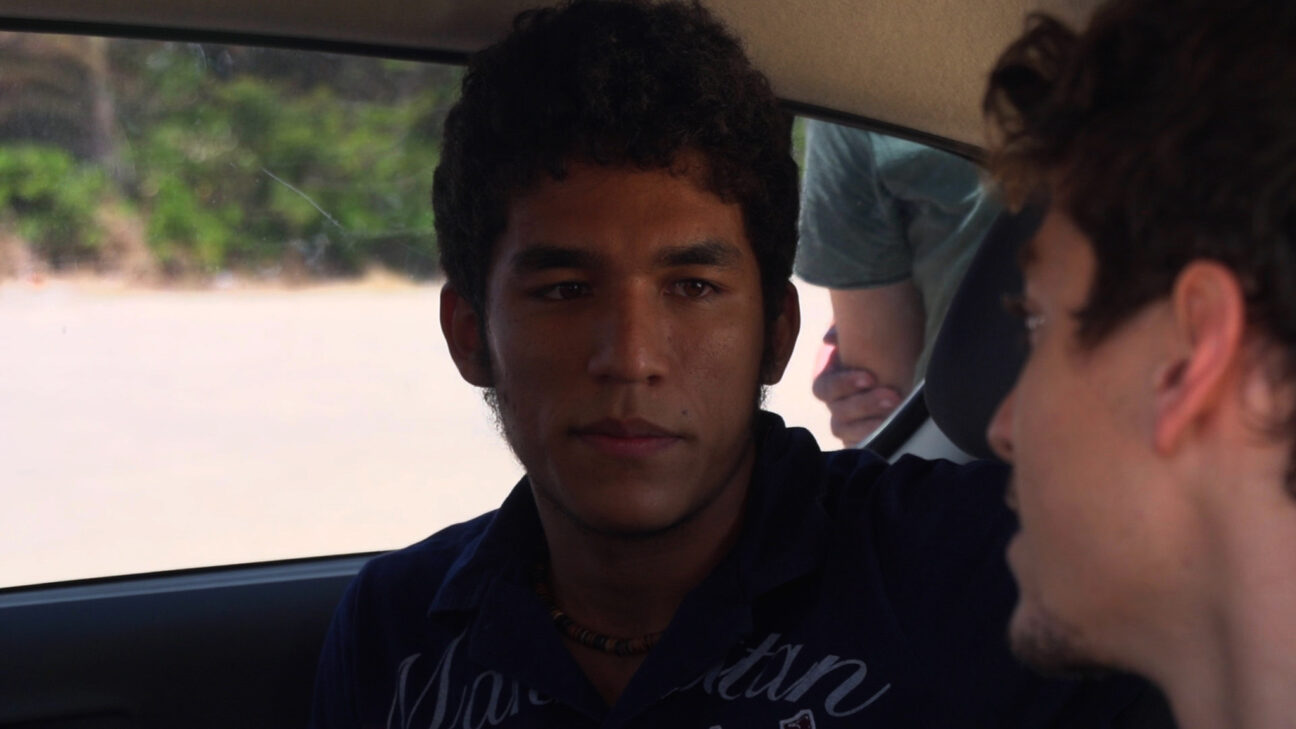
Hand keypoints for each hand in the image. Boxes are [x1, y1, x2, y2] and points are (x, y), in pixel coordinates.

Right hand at [812, 328, 903, 446]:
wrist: (896, 356)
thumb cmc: (874, 341)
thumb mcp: (858, 330)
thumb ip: (842, 329)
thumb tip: (830, 339)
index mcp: (827, 379)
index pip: (824, 390)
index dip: (844, 385)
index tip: (871, 377)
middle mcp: (835, 402)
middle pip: (838, 412)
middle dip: (865, 405)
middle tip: (893, 395)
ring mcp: (847, 420)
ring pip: (845, 430)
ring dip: (869, 424)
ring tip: (894, 412)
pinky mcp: (863, 432)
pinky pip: (857, 443)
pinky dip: (870, 439)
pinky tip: (891, 431)